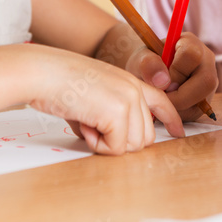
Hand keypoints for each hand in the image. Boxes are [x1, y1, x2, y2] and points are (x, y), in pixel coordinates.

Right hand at [28, 50, 184, 154]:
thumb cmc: (58, 84)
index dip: (172, 120)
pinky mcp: (117, 113)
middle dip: (120, 141)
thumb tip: (116, 142)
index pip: (163, 102)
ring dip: (107, 144)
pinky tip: (84, 125)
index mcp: (130, 81)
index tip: (179, 133)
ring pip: (133, 146)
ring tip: (87, 123)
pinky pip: (116, 148)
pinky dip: (97, 145)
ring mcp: (128, 100)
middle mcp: (134, 89)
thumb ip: (112, 113)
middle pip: (145, 137)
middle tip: (93, 126)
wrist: (42, 73)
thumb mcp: (94, 94)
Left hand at [122, 32, 217, 120]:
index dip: (176, 70)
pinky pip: (197, 111)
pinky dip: (179, 113)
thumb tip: (163, 81)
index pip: (192, 55)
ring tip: (164, 98)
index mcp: (191, 44)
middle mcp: (206, 61)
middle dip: (181, 95)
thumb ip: (147, 64)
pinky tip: (169, 104)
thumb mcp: (140, 60)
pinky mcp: (205, 99)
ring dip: (179, 105)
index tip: (162, 79)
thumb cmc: (146, 64)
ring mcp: (209, 81)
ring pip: (203, 98)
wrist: (147, 76)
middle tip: (163, 95)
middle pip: (207, 80)